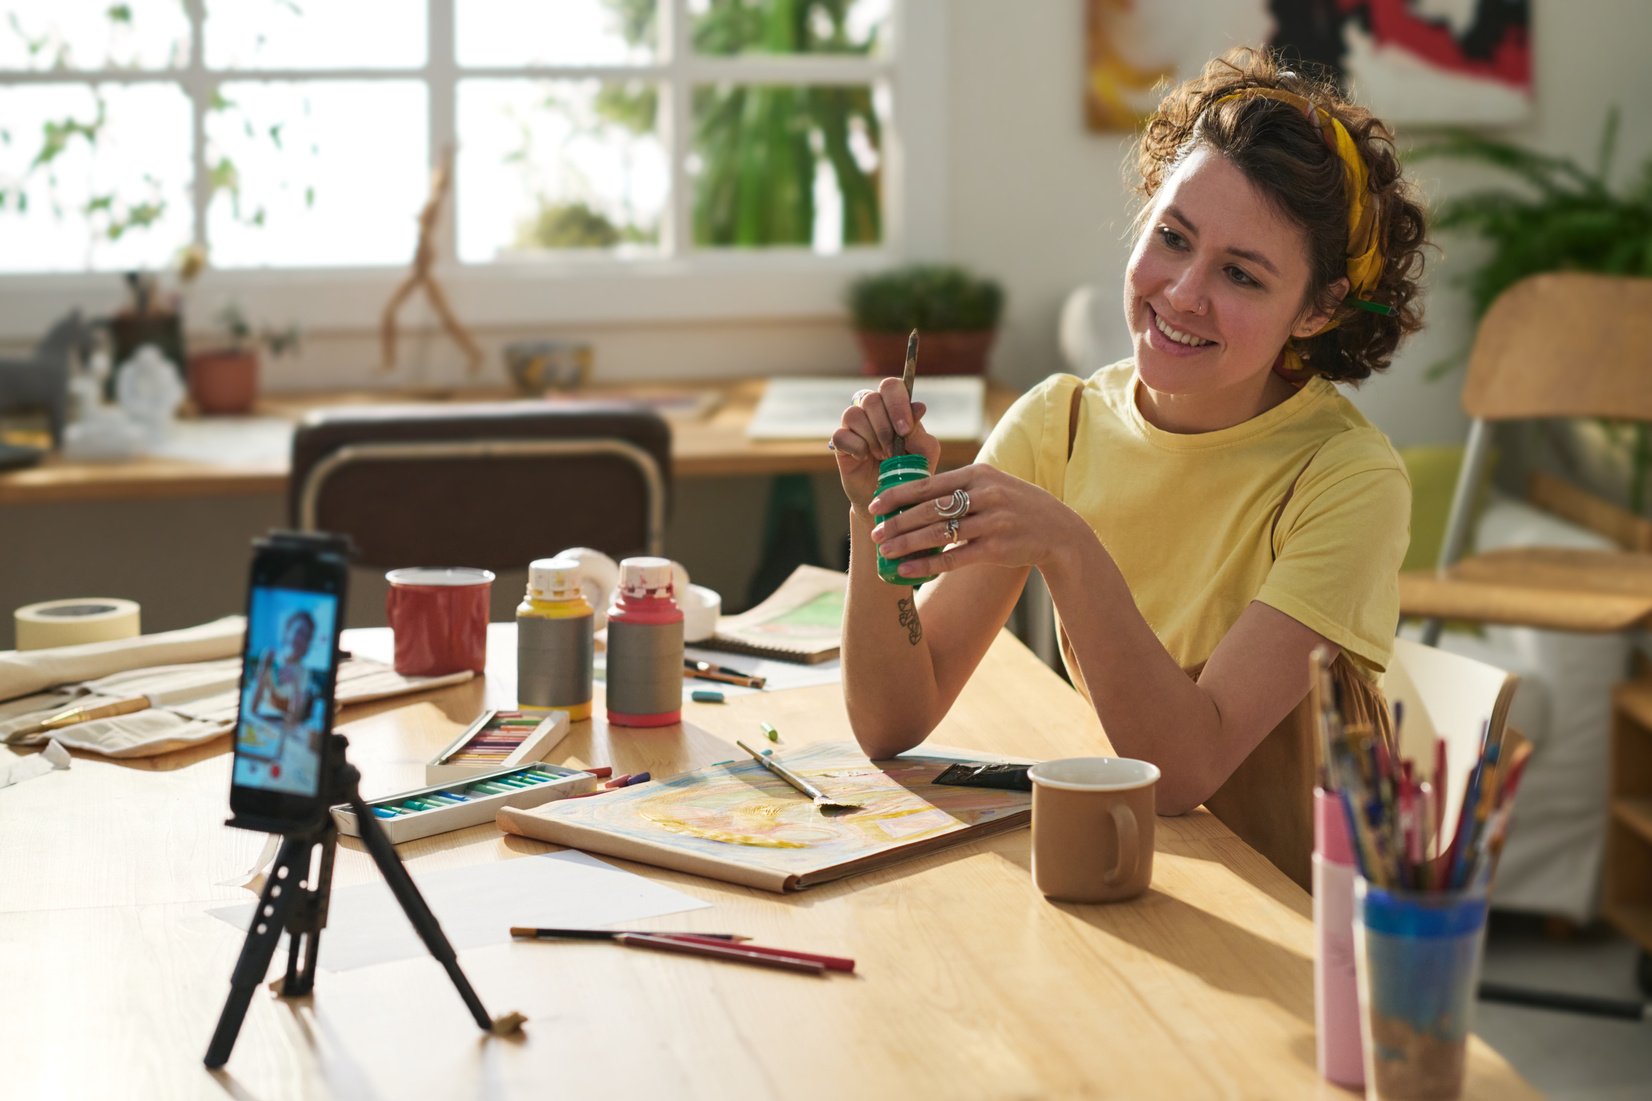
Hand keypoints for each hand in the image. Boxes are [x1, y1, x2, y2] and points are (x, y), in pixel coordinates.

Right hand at [830, 375, 935, 513]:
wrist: (890, 498)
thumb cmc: (910, 470)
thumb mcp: (924, 453)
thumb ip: (920, 431)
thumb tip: (918, 407)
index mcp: (895, 407)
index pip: (891, 386)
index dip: (897, 403)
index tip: (905, 430)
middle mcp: (873, 411)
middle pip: (871, 399)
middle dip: (885, 428)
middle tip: (893, 451)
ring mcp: (855, 426)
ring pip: (854, 414)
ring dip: (871, 438)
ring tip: (881, 456)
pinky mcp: (840, 443)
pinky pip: (841, 435)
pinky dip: (856, 448)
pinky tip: (864, 458)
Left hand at [866, 462, 1084, 578]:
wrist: (1058, 530)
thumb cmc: (1016, 505)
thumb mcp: (992, 483)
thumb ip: (959, 486)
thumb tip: (915, 495)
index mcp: (978, 474)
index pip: (929, 483)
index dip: (898, 495)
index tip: (875, 504)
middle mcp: (985, 495)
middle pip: (930, 509)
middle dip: (897, 522)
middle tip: (874, 532)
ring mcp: (992, 522)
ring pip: (939, 534)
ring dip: (907, 544)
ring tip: (885, 551)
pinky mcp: (997, 549)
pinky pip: (954, 558)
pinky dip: (927, 565)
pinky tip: (907, 570)